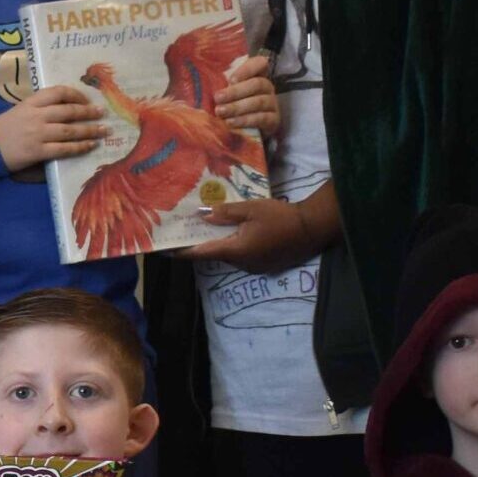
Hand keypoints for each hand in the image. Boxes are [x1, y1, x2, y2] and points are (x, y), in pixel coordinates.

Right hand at [0, 86, 106, 172]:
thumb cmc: (2, 129)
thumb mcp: (19, 110)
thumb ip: (39, 108)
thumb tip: (65, 109)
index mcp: (31, 102)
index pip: (58, 92)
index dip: (76, 94)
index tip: (86, 99)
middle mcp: (36, 116)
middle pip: (68, 111)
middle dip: (88, 112)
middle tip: (102, 112)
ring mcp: (38, 134)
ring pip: (70, 130)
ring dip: (90, 130)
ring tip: (103, 130)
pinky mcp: (38, 151)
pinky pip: (64, 149)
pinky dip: (79, 147)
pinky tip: (90, 146)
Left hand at [184, 198, 318, 272]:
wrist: (312, 229)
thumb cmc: (280, 217)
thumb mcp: (251, 209)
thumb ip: (226, 213)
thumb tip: (203, 215)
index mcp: (234, 250)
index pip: (201, 253)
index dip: (182, 252)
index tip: (165, 249)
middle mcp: (241, 264)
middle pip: (214, 254)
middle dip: (201, 243)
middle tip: (187, 230)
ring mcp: (254, 267)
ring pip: (229, 255)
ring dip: (220, 243)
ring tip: (209, 228)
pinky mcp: (264, 266)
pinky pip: (242, 256)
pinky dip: (235, 246)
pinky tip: (235, 232)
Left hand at [216, 53, 280, 139]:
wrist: (247, 131)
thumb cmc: (231, 105)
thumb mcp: (225, 92)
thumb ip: (220, 84)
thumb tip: (200, 79)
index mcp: (256, 75)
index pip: (260, 63)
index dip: (247, 69)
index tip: (231, 80)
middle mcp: (267, 87)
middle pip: (257, 84)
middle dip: (235, 91)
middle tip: (218, 98)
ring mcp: (272, 103)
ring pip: (259, 102)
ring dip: (238, 107)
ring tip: (220, 112)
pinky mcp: (273, 120)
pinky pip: (262, 118)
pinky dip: (245, 120)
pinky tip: (231, 123)